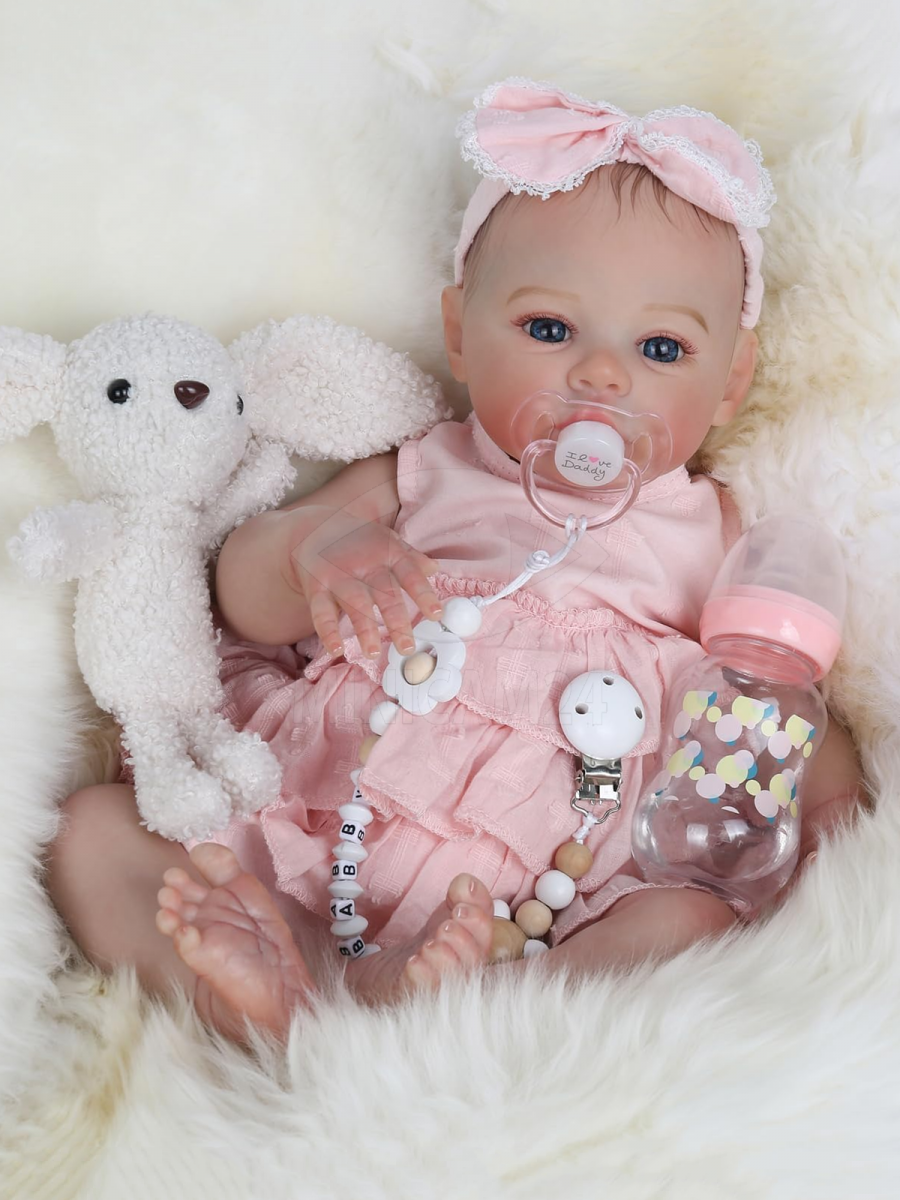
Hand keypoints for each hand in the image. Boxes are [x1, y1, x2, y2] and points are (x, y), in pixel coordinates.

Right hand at [288, 508, 442, 657]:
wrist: (313, 527)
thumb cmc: (359, 540)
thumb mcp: (387, 541)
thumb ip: (410, 557)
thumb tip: (435, 569)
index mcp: (388, 554)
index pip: (410, 575)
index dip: (423, 594)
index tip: (437, 615)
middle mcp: (365, 565)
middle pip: (384, 594)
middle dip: (396, 621)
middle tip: (407, 648)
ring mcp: (340, 576)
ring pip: (354, 604)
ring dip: (364, 629)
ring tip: (372, 653)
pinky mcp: (317, 587)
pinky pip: (322, 611)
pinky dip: (327, 631)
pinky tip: (335, 649)